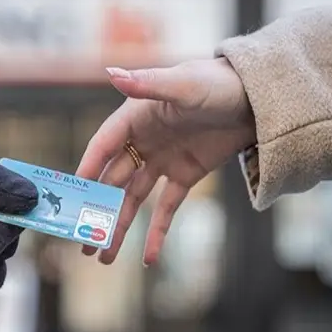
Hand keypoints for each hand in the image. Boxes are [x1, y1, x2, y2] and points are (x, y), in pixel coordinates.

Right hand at [76, 57, 255, 265]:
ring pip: (134, 199)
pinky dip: (157, 231)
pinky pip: (167, 208)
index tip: (74, 195)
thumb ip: (148, 83)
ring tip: (103, 256)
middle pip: (113, 180)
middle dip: (96, 209)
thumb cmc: (218, 83)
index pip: (104, 146)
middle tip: (81, 239)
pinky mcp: (184, 175)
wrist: (258, 98)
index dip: (88, 169)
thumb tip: (112, 73)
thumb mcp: (183, 85)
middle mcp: (143, 140)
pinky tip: (147, 257)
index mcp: (135, 116)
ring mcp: (162, 160)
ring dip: (119, 226)